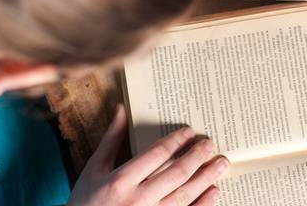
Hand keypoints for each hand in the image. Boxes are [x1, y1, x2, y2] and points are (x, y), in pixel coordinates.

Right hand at [68, 105, 227, 205]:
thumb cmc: (85, 203)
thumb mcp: (94, 170)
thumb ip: (111, 140)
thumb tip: (122, 109)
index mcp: (120, 181)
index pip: (156, 154)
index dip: (176, 141)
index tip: (189, 131)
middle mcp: (137, 200)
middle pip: (177, 173)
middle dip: (198, 156)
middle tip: (210, 144)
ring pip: (186, 195)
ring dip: (206, 178)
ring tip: (221, 164)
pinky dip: (203, 205)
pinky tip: (214, 192)